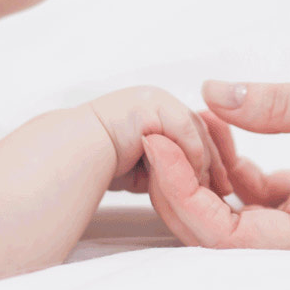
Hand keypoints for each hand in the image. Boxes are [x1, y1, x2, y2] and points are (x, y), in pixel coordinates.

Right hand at [86, 86, 229, 194]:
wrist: (66, 161)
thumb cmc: (93, 168)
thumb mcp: (141, 168)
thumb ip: (163, 166)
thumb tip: (187, 180)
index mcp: (153, 111)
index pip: (198, 130)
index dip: (214, 156)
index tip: (222, 185)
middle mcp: (155, 100)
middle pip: (202, 128)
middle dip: (216, 160)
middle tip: (224, 190)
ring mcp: (152, 99)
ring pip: (196, 131)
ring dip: (205, 162)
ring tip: (210, 190)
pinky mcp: (149, 103)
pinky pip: (183, 131)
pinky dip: (191, 156)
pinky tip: (192, 182)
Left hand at [141, 49, 289, 249]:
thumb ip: (286, 102)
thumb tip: (218, 93)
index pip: (235, 232)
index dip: (186, 193)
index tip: (161, 144)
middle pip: (230, 224)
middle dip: (186, 181)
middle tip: (157, 126)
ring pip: (247, 202)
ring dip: (211, 166)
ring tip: (187, 117)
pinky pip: (272, 180)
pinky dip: (242, 152)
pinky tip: (230, 117)